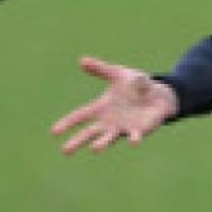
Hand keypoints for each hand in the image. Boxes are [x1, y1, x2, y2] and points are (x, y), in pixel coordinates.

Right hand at [51, 56, 176, 153]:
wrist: (157, 94)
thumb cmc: (134, 84)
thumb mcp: (116, 73)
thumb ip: (100, 69)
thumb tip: (82, 60)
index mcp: (100, 108)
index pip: (80, 116)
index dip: (67, 123)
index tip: (54, 131)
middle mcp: (108, 121)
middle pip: (89, 133)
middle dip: (77, 141)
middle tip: (65, 150)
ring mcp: (122, 128)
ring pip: (109, 138)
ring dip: (102, 143)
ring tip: (94, 149)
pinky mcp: (138, 131)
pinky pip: (134, 136)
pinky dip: (134, 139)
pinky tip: (133, 142)